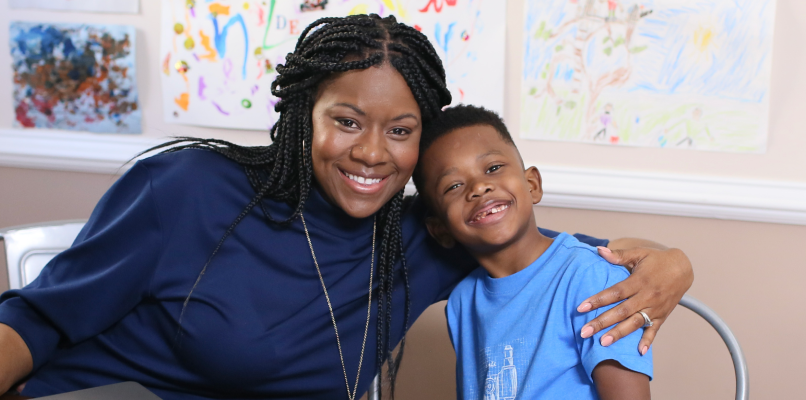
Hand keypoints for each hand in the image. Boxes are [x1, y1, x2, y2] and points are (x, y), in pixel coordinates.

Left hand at [577, 246, 693, 353]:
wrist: (683, 268)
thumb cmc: (657, 260)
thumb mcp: (639, 253)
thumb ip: (619, 255)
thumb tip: (599, 250)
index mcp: (639, 281)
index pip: (615, 292)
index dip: (598, 300)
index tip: (581, 308)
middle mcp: (647, 297)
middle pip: (621, 311)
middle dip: (602, 322)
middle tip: (584, 332)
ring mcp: (655, 308)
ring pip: (634, 323)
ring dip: (619, 334)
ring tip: (603, 343)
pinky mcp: (662, 316)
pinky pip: (654, 330)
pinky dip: (648, 341)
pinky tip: (639, 351)